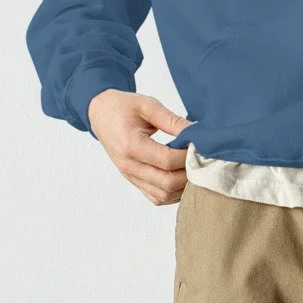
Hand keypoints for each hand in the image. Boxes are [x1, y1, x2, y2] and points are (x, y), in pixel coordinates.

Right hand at [87, 89, 189, 205]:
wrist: (100, 114)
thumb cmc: (122, 107)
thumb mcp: (148, 106)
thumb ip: (173, 121)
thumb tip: (197, 133)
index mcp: (131, 145)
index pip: (167, 160)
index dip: (188, 156)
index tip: (200, 146)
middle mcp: (129, 166)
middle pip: (167, 183)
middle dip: (189, 174)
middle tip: (201, 159)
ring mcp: (130, 176)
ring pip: (163, 195)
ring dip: (183, 186)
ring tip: (194, 168)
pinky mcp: (133, 181)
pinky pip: (156, 197)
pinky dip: (173, 193)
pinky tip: (182, 178)